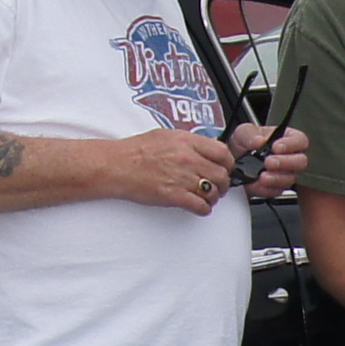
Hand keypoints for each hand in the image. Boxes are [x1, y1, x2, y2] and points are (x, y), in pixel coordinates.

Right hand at [104, 123, 237, 212]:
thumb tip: (205, 149)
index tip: (225, 168)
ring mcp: (182, 178)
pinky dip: (203, 209)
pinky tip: (200, 207)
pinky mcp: (174, 196)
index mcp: (187, 141)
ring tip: (208, 198)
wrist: (117, 165)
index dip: (227, 163)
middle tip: (218, 187)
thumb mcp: (166, 136)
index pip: (222, 152)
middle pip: (221, 175)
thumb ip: (189, 142)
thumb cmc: (136, 151)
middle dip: (222, 184)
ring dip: (213, 197)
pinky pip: (200, 206)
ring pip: (213, 192)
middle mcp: (188, 158)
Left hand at [230, 122, 310, 195]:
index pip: (300, 140)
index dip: (291, 144)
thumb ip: (251, 135)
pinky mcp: (276, 188)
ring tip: (262, 176)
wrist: (233, 162)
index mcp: (287, 139)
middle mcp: (290, 157)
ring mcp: (285, 174)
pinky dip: (266, 189)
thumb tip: (259, 141)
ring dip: (276, 178)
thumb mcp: (244, 133)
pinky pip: (276, 191)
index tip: (276, 147)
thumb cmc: (244, 144)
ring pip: (290, 179)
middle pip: (301, 161)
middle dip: (285, 163)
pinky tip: (257, 184)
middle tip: (269, 162)